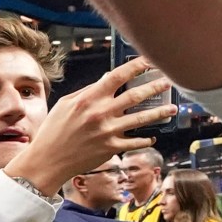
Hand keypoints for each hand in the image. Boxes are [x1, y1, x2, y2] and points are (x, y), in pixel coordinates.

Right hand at [3, 57, 175, 192]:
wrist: (48, 160)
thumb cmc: (54, 130)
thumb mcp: (66, 104)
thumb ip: (89, 90)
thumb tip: (108, 78)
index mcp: (89, 98)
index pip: (117, 76)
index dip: (136, 66)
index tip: (149, 61)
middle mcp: (101, 113)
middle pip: (135, 96)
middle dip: (155, 87)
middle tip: (169, 82)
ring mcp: (108, 131)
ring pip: (141, 118)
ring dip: (159, 113)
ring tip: (173, 108)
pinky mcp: (111, 148)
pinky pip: (135, 142)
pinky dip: (146, 139)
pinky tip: (153, 136)